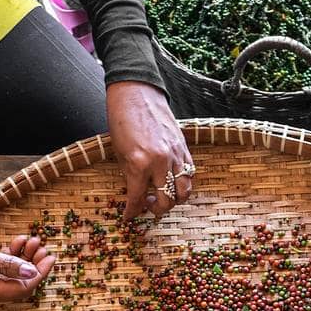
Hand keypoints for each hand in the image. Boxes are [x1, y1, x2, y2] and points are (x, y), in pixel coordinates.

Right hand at [0, 231, 55, 307]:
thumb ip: (9, 265)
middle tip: (41, 246)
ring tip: (30, 240)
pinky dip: (8, 259)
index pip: (23, 288)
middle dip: (33, 264)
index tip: (51, 257)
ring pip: (11, 276)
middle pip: (19, 284)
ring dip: (22, 259)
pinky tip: (15, 244)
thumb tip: (33, 272)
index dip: (39, 273)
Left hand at [106, 80, 193, 217]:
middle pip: (167, 200)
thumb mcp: (120, 153)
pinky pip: (190, 173)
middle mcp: (161, 162)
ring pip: (184, 191)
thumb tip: (135, 195)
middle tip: (148, 205)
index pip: (138, 199)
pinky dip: (183, 183)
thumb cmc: (122, 120)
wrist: (136, 93)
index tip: (129, 217)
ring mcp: (176, 155)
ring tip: (163, 195)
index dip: (132, 212)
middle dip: (157, 209)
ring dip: (174, 199)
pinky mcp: (184, 147)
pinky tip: (172, 181)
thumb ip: (130, 176)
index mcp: (140, 164)